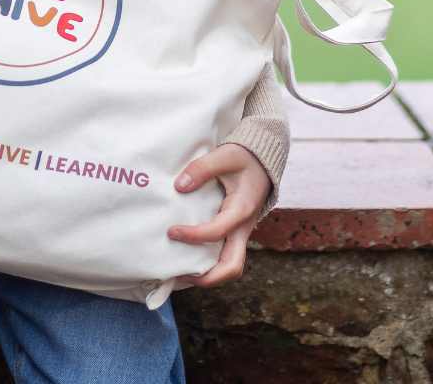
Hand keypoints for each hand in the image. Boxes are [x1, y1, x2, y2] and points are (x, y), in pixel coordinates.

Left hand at [167, 142, 270, 288]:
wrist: (261, 162)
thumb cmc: (242, 158)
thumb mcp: (223, 155)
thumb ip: (201, 169)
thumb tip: (179, 187)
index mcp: (241, 210)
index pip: (217, 232)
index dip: (193, 235)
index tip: (171, 231)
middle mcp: (243, 228)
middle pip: (232, 266)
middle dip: (207, 277)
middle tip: (178, 275)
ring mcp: (240, 233)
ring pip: (230, 266)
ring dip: (208, 276)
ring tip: (179, 276)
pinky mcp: (235, 232)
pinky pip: (224, 256)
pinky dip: (209, 265)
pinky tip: (187, 261)